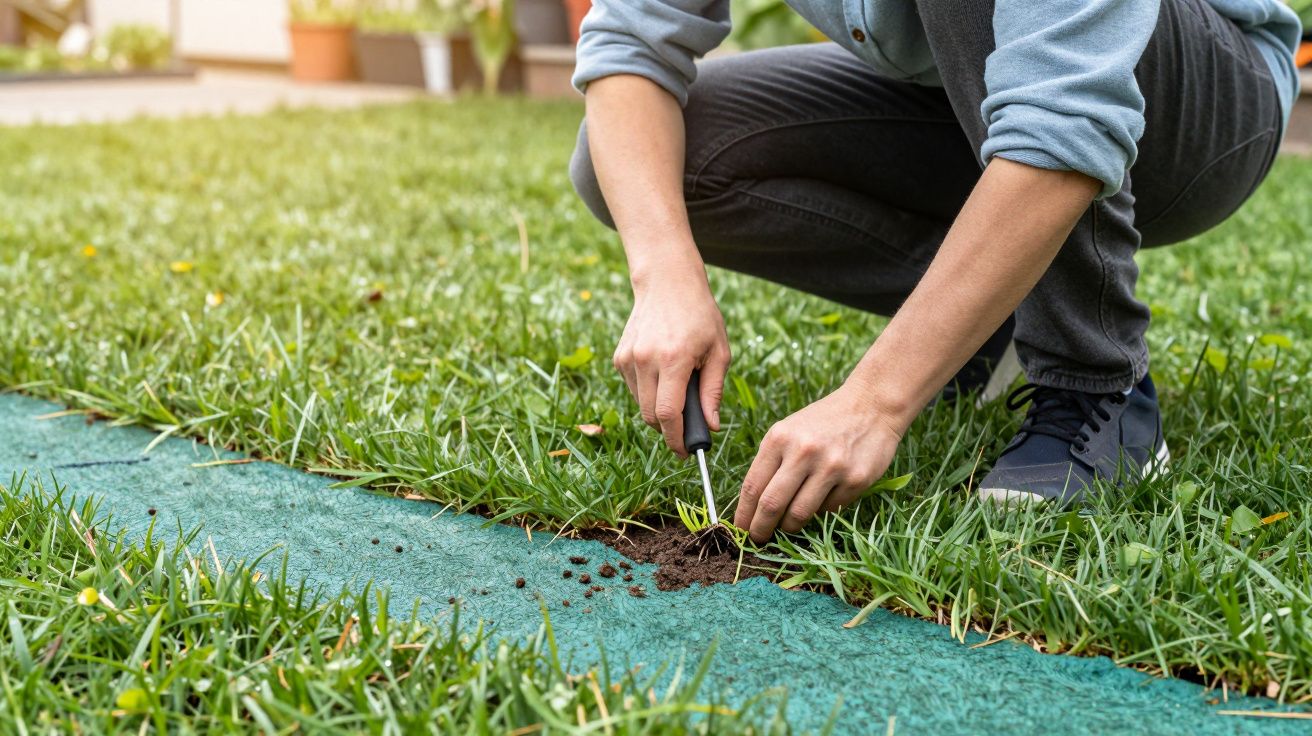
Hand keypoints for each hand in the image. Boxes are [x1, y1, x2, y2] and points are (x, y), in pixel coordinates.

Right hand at [613, 263, 730, 456]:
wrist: (667, 283)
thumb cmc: (700, 316)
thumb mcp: (719, 352)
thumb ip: (713, 391)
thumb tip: (711, 426)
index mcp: (673, 359)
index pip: (667, 413)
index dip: (676, 438)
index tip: (686, 451)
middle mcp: (645, 359)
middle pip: (650, 415)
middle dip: (668, 429)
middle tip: (686, 428)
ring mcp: (628, 358)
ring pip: (640, 405)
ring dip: (657, 410)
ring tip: (677, 391)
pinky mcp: (619, 357)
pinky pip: (634, 389)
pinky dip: (648, 393)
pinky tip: (662, 375)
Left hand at [735, 385, 902, 542]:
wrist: (871, 405)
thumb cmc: (823, 421)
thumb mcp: (789, 430)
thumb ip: (771, 462)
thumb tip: (753, 505)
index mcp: (780, 438)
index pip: (753, 486)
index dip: (743, 514)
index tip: (740, 529)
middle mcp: (804, 451)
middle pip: (772, 504)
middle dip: (760, 528)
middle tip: (758, 540)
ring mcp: (832, 467)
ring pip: (799, 514)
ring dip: (789, 527)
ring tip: (787, 525)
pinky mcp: (855, 480)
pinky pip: (828, 510)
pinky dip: (819, 513)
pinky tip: (819, 501)